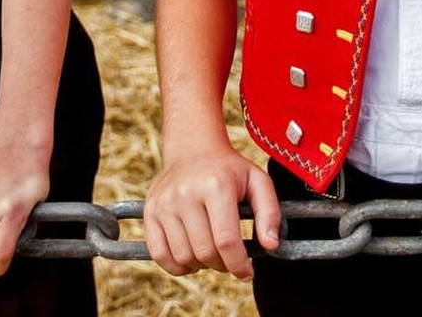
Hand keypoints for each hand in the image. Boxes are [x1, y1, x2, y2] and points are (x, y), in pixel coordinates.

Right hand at [144, 143, 281, 280]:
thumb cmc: (229, 170)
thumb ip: (270, 213)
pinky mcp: (150, 212)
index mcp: (216, 186)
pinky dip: (176, 265)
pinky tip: (191, 256)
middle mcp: (186, 194)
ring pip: (183, 257)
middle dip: (222, 265)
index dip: (239, 265)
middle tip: (229, 258)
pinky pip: (160, 254)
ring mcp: (164, 203)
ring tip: (211, 252)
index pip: (226, 241)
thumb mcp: (257, 182)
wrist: (192, 148)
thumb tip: (271, 245)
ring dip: (201, 265)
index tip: (247, 273)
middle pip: (205, 252)